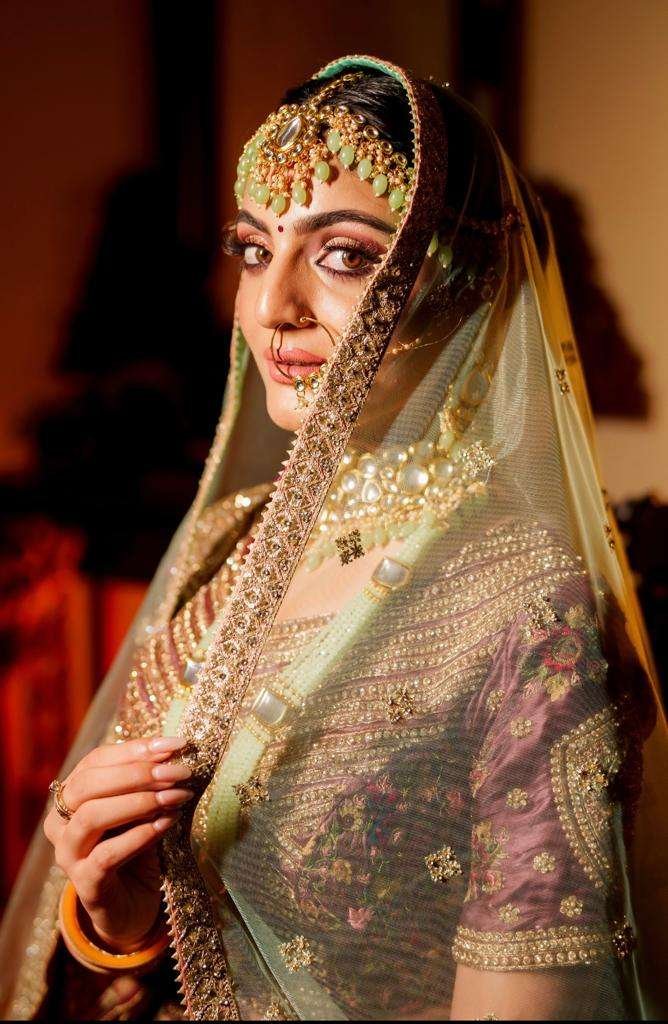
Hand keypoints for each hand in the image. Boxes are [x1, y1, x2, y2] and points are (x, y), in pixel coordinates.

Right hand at [44, 735, 193, 948]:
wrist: (132, 905)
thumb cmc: (135, 848)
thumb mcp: (141, 810)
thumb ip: (147, 784)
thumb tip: (173, 752)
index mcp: (71, 796)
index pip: (96, 760)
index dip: (135, 749)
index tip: (175, 745)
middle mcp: (60, 823)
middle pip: (88, 784)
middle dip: (136, 773)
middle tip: (177, 772)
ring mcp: (68, 854)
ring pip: (91, 817)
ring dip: (139, 802)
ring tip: (175, 797)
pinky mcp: (85, 884)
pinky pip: (107, 855)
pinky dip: (139, 835)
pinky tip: (166, 824)